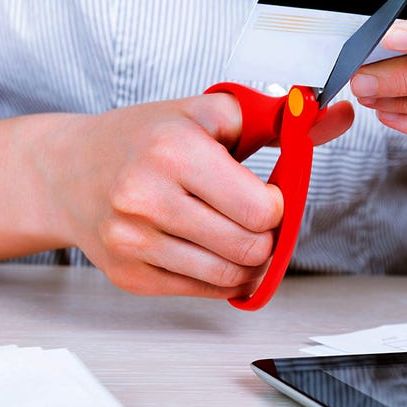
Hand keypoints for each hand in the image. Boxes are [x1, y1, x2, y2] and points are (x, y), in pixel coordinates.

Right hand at [31, 94, 352, 298]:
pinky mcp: (129, 275)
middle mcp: (146, 196)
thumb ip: (278, 119)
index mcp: (172, 149)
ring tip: (233, 232)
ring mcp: (133, 241)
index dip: (277, 204)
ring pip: (230, 275)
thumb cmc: (143, 138)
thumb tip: (338, 116)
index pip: (260, 208)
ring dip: (247, 259)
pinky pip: (204, 291)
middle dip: (265, 235)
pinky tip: (208, 248)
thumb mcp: (208, 114)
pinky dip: (220, 276)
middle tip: (253, 217)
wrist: (67, 170)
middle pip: (249, 247)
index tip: (267, 193)